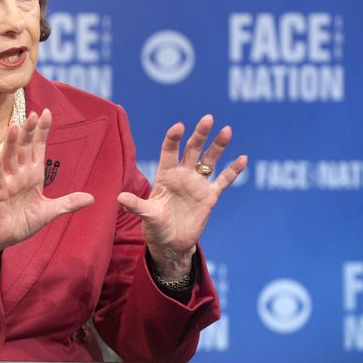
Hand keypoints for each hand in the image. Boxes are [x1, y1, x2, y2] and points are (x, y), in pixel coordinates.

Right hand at [0, 109, 94, 259]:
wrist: (6, 237)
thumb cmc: (24, 221)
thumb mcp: (51, 211)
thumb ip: (69, 203)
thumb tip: (91, 198)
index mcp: (34, 174)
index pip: (38, 147)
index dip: (42, 131)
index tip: (46, 113)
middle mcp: (20, 174)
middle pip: (24, 148)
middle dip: (28, 131)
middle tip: (32, 114)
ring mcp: (8, 182)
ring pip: (9, 158)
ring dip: (11, 143)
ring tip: (14, 126)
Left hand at [117, 115, 246, 278]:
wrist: (170, 243)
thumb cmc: (154, 227)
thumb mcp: (146, 215)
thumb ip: (136, 205)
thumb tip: (120, 197)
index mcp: (165, 175)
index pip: (169, 152)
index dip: (173, 139)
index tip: (179, 126)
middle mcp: (182, 175)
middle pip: (192, 150)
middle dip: (199, 134)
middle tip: (208, 118)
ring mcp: (197, 184)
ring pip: (209, 160)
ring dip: (218, 146)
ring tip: (227, 130)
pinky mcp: (209, 197)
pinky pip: (223, 181)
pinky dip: (233, 171)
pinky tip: (242, 158)